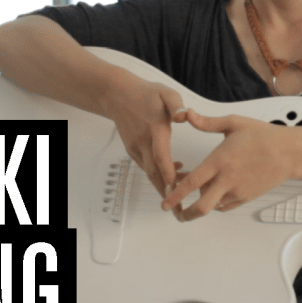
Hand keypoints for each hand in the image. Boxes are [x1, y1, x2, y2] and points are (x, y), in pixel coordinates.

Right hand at [102, 76, 187, 198]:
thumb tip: (184, 116)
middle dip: (167, 191)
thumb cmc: (145, 93)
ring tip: (178, 199)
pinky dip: (158, 175)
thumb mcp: (166, 93)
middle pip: (154, 172)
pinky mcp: (133, 150)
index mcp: (154, 129)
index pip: (161, 155)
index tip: (177, 188)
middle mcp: (143, 141)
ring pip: (149, 172)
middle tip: (179, 208)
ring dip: (163, 186)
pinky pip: (146, 167)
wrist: (117, 95)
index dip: (169, 173)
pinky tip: (172, 177)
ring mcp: (136, 147)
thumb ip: (176, 105)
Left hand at [162, 110, 298, 221]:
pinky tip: (214, 192)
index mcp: (221, 161)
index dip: (175, 194)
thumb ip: (207, 122)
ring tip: (196, 192)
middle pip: (201, 206)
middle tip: (175, 212)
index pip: (192, 183)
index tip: (164, 201)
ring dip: (201, 202)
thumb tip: (187, 115)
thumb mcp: (234, 123)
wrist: (290, 153)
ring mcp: (238, 191)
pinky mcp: (247, 197)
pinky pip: (225, 206)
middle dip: (185, 213)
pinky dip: (216, 203)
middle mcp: (228, 179)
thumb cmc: (264, 136)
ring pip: (212, 206)